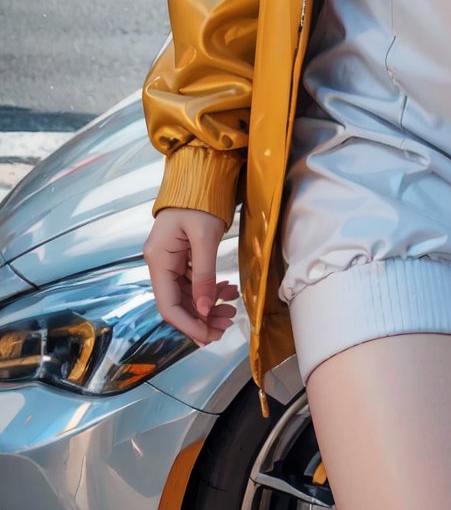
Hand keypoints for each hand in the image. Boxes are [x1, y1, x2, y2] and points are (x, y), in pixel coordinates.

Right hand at [143, 208, 237, 345]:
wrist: (202, 173)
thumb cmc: (200, 199)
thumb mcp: (205, 237)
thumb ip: (205, 275)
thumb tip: (205, 310)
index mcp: (158, 259)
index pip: (168, 305)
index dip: (188, 324)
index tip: (208, 336)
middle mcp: (160, 262)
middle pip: (178, 302)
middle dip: (202, 317)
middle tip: (227, 325)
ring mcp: (171, 259)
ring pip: (188, 293)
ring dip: (208, 304)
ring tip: (232, 309)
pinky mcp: (182, 255)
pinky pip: (194, 280)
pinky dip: (210, 288)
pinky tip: (227, 290)